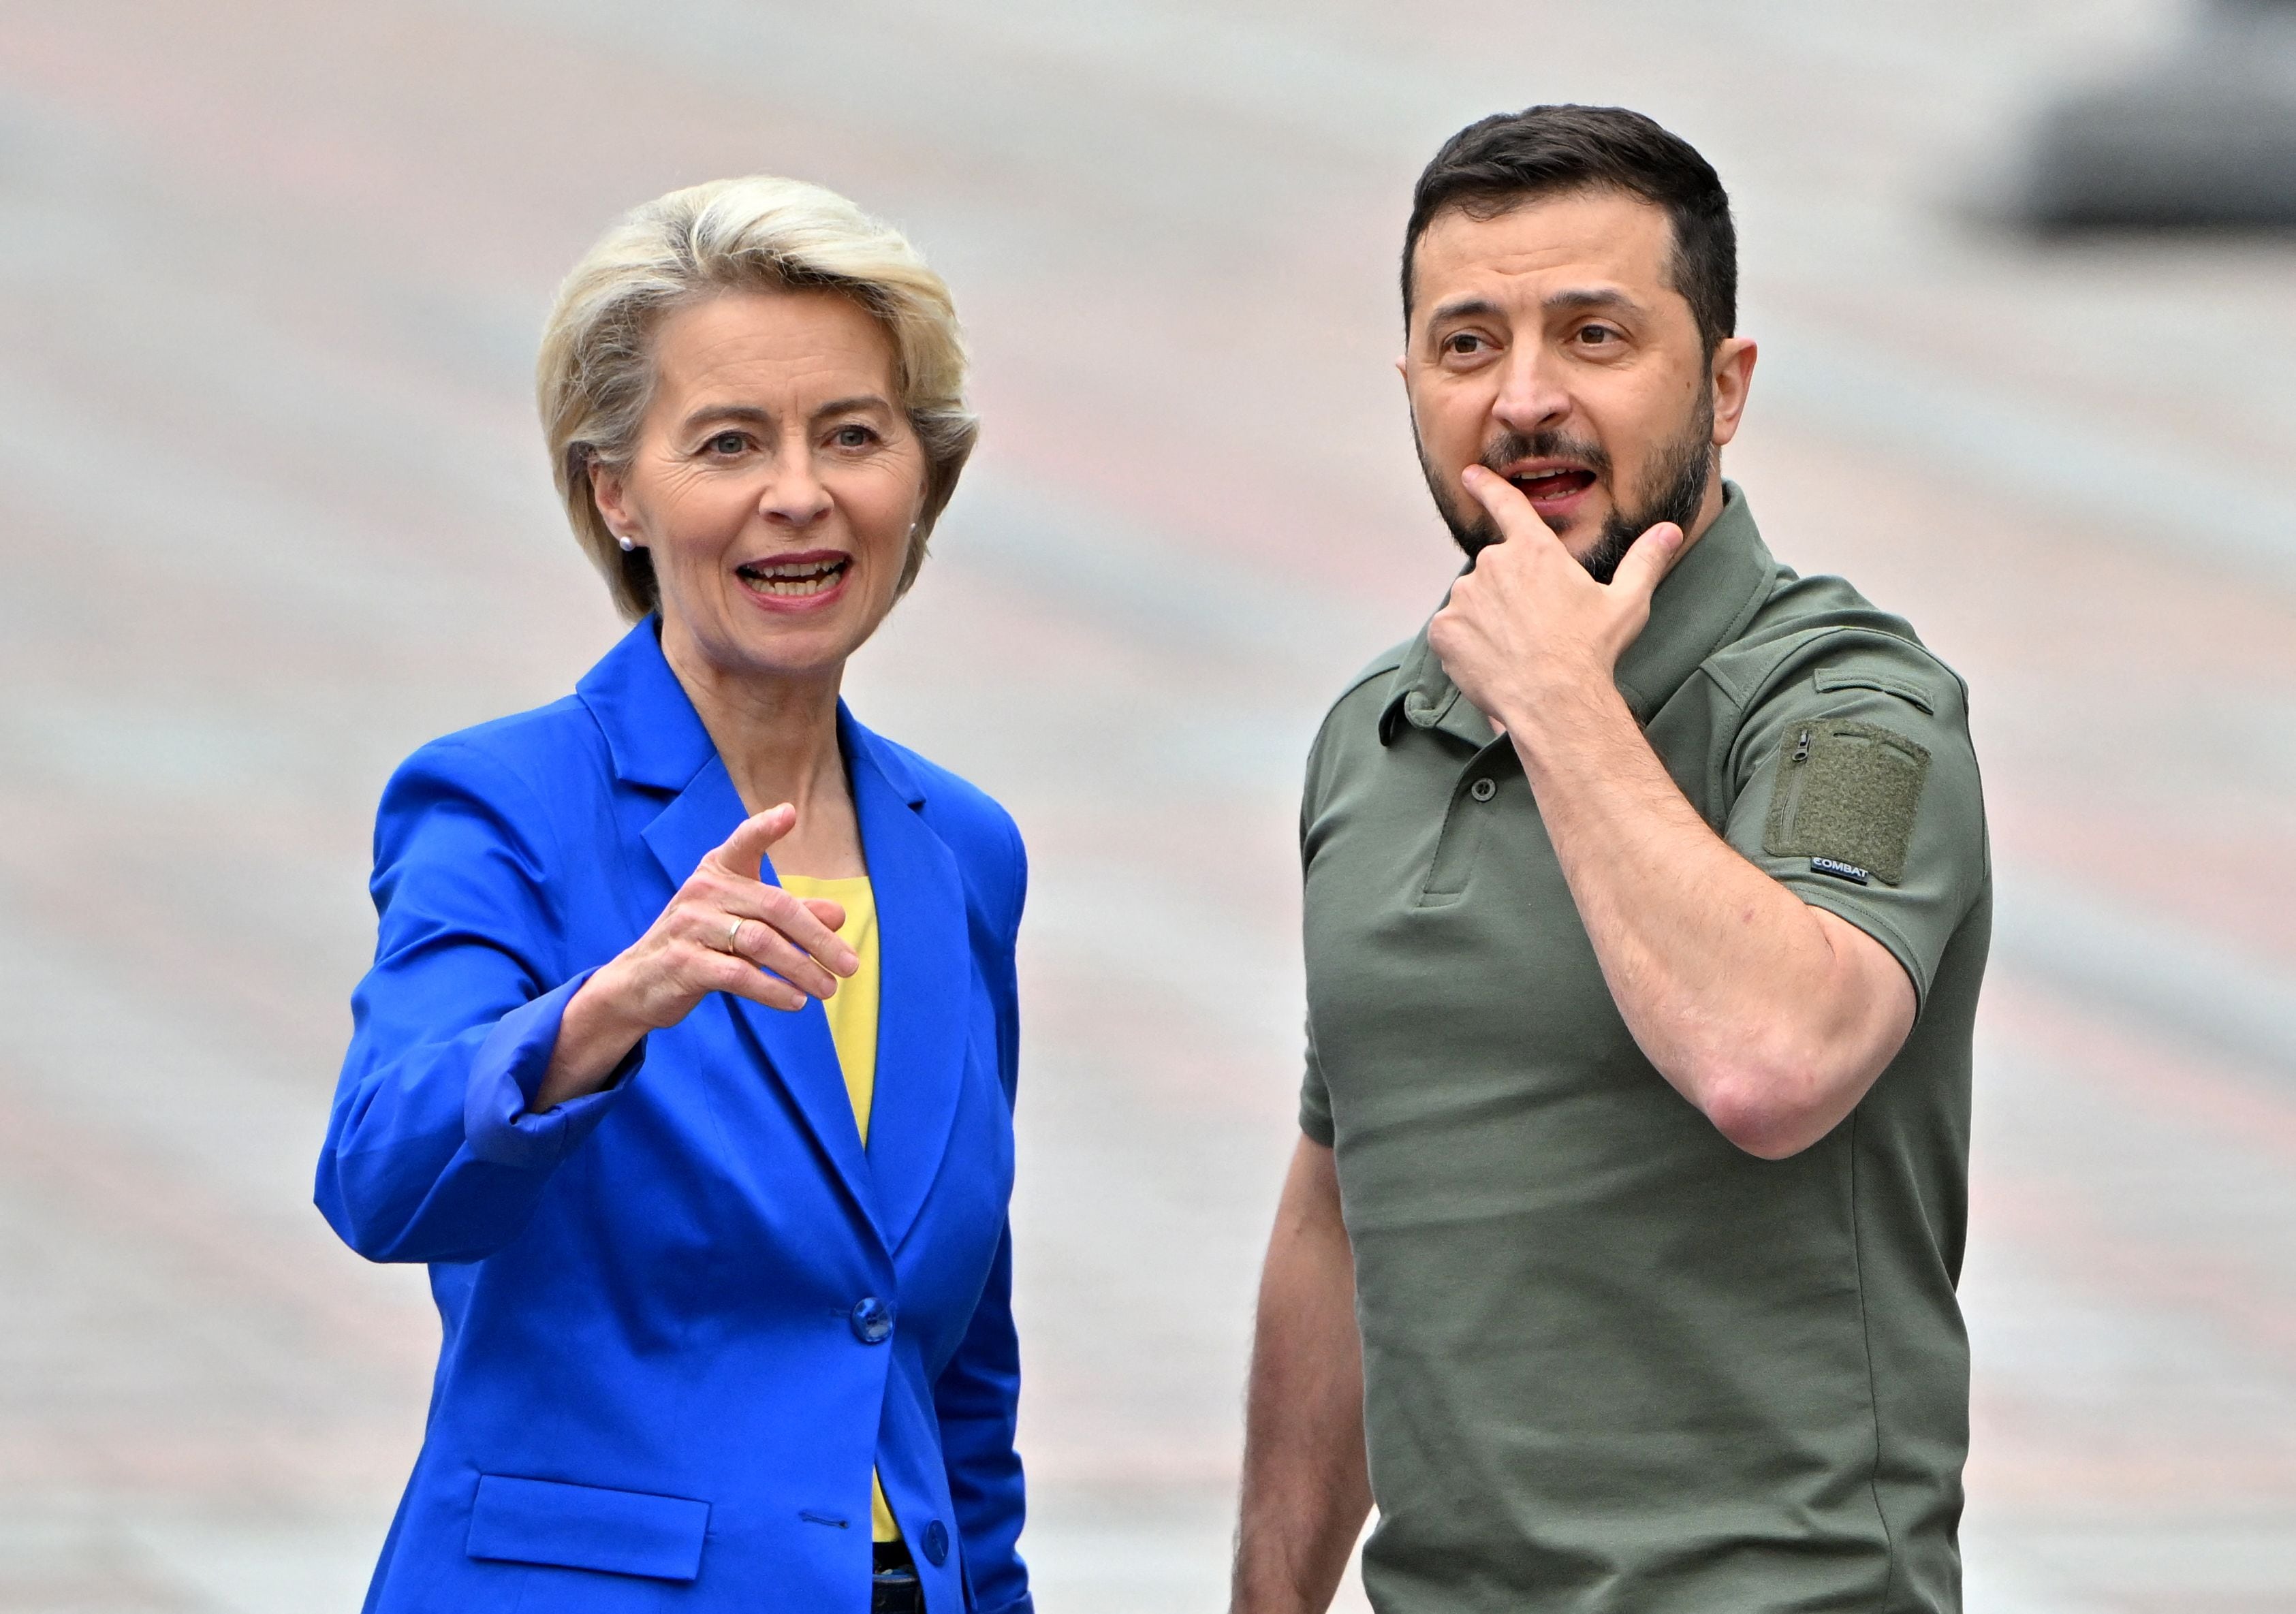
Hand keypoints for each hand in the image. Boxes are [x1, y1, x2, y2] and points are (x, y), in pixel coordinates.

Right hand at [535, 805, 857, 1106]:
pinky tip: (795, 1002)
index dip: (764, 828)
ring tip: (828, 990)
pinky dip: (772, 990)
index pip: (743, 843)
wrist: (639, 984)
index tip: (789, 814)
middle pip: (775, 907)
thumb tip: (838, 914)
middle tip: (851, 965)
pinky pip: (738, 975)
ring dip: (801, 969)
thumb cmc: (701, 945)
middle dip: (818, 939)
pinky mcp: (683, 962)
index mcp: (717, 872)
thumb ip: (788, 917)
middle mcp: (703, 891)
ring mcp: (690, 926)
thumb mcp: (744, 924)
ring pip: (760, 942)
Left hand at [1426, 465, 1682, 730]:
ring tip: (1517, 649)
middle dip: (1510, 594)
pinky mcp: (1444, 629)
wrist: (1554, 700)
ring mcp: (1464, 596)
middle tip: (1535, 628)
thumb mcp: (1627, 602)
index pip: (1507, 506)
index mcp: (1535, 550)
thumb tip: (1668, 531)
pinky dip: (1466, 644)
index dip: (1487, 487)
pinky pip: (1451, 631)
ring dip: (1488, 619)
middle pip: (1496, 571)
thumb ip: (1645, 561)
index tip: (1470, 474)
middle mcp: (1493, 564)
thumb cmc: (1591, 651)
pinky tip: (1492, 661)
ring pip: (1472, 602)